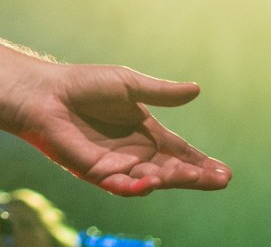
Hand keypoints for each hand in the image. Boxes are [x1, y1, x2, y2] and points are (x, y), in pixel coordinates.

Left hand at [12, 63, 231, 195]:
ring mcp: (117, 165)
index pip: (180, 152)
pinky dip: (138, 187)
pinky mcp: (96, 173)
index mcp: (145, 132)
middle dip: (195, 177)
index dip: (201, 163)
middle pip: (172, 170)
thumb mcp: (128, 85)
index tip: (225, 173)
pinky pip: (122, 186)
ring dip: (173, 180)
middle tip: (220, 179)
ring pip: (152, 180)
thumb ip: (160, 93)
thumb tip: (197, 89)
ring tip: (194, 176)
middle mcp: (135, 152)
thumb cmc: (83, 85)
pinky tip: (153, 182)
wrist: (45, 94)